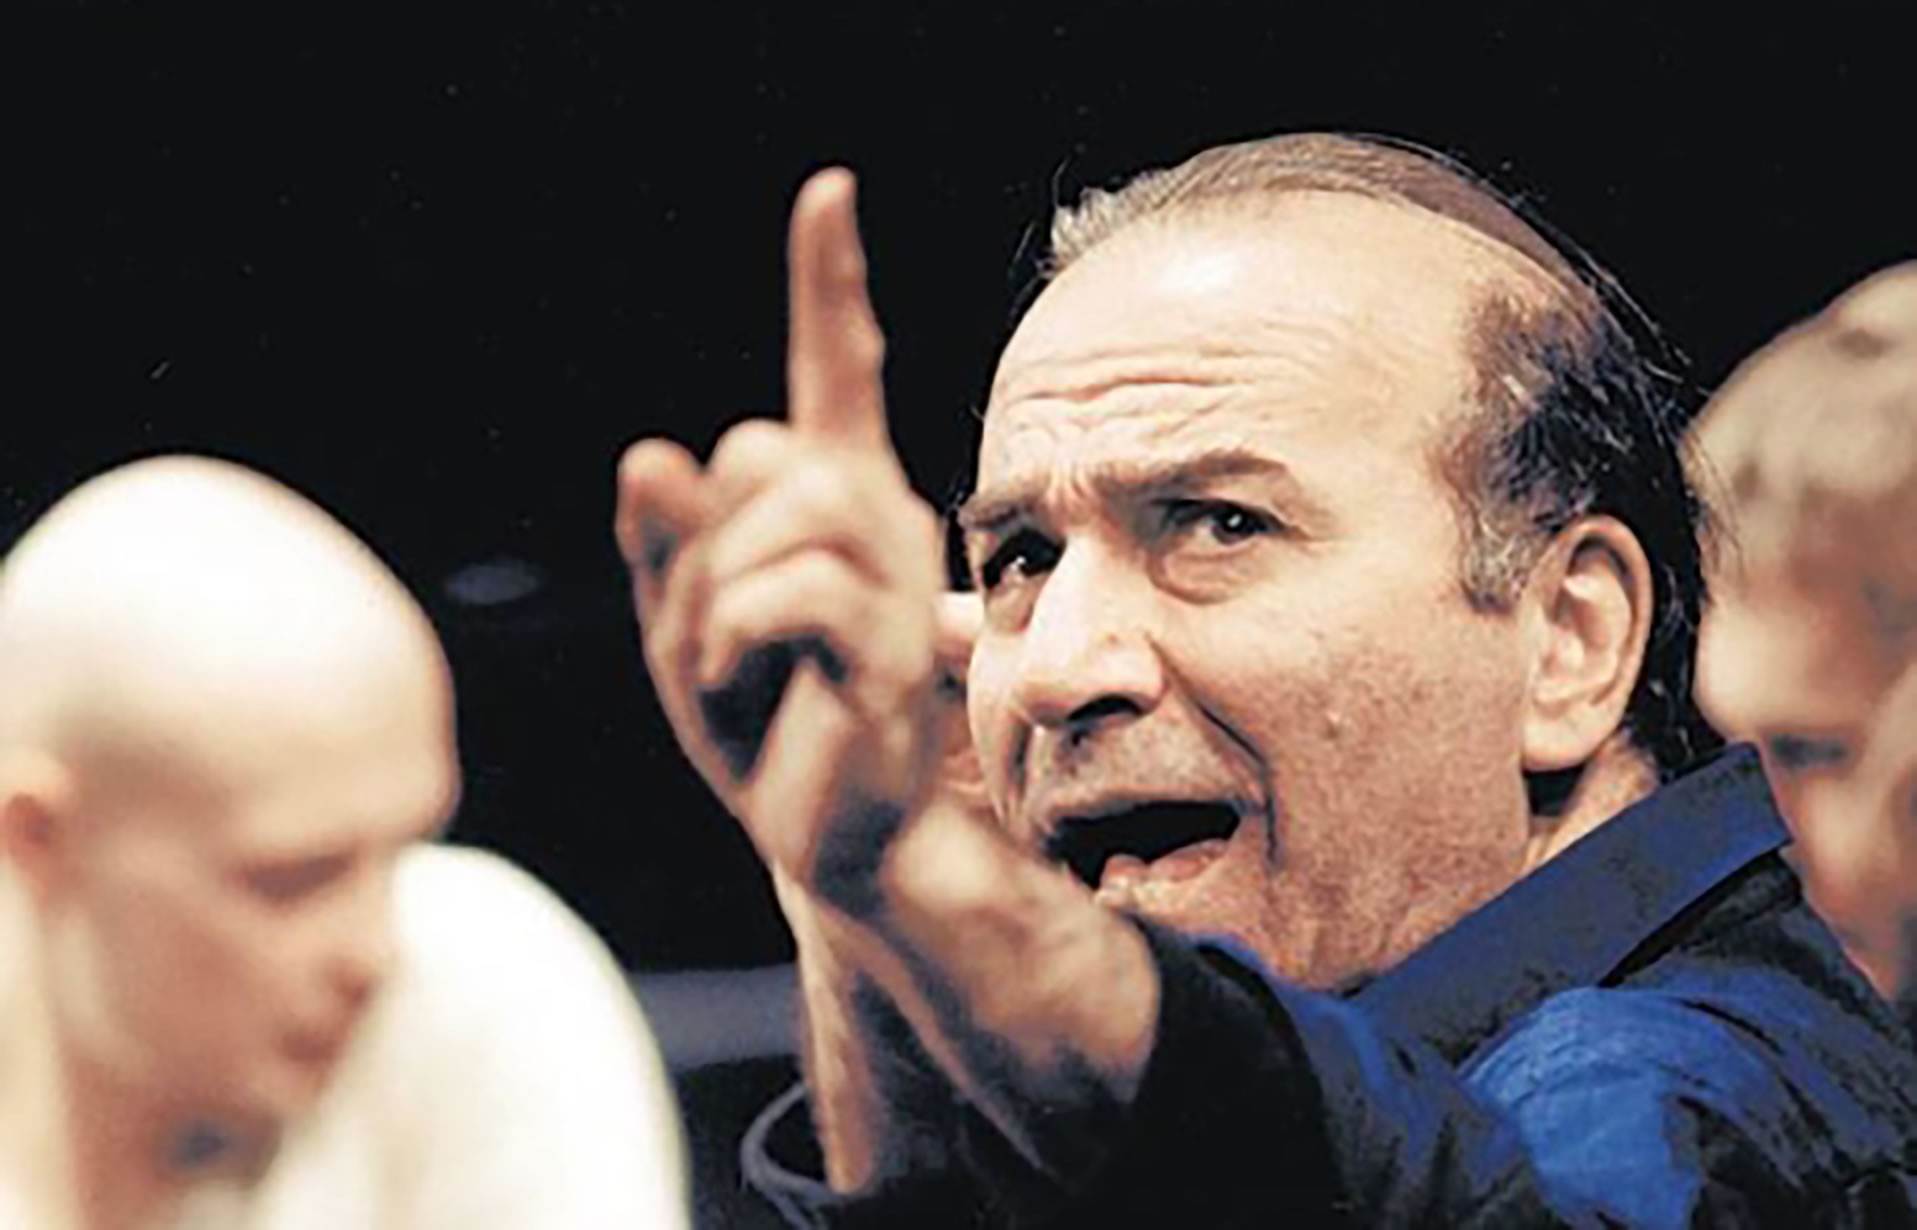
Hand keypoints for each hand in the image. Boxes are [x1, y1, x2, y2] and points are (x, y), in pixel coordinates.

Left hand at [616, 169, 979, 911]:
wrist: (824, 835)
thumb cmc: (759, 727)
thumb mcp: (680, 627)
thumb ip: (664, 546)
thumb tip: (648, 454)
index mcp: (832, 500)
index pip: (836, 370)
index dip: (828, 283)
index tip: (827, 195)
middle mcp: (878, 519)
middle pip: (763, 454)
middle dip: (701, 547)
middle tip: (707, 639)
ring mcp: (894, 580)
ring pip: (786, 512)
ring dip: (715, 599)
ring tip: (725, 671)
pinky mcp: (891, 648)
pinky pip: (792, 595)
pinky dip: (734, 639)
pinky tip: (743, 686)